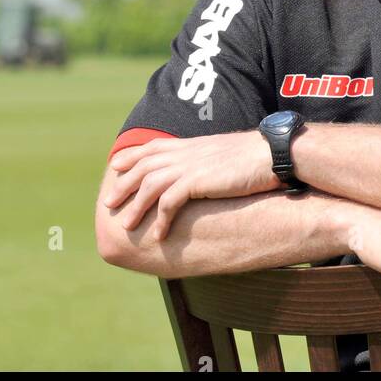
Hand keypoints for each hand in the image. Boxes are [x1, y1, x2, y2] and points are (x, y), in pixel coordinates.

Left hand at [104, 131, 280, 237]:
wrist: (272, 153)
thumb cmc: (255, 157)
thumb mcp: (223, 154)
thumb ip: (206, 160)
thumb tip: (203, 171)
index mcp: (190, 144)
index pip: (152, 148)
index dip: (132, 157)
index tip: (117, 166)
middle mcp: (186, 152)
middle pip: (143, 167)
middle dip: (123, 184)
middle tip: (109, 202)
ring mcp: (190, 166)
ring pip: (150, 186)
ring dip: (136, 206)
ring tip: (127, 225)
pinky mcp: (199, 181)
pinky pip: (170, 202)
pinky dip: (161, 219)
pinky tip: (159, 235)